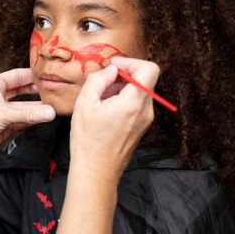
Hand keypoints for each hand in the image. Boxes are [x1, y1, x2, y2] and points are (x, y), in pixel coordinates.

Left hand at [0, 68, 55, 163]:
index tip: (50, 74)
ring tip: (55, 106)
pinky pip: (23, 121)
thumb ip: (27, 113)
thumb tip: (50, 112)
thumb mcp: (1, 113)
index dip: (32, 75)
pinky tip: (45, 117)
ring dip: (37, 108)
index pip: (17, 76)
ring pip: (24, 108)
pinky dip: (33, 120)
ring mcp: (2, 113)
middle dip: (38, 91)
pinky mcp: (5, 127)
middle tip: (55, 90)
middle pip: (22, 91)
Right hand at [70, 57, 159, 179]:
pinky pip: (136, 105)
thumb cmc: (89, 141)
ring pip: (139, 92)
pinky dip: (123, 100)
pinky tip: (105, 111)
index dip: (131, 62)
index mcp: (134, 102)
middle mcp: (145, 110)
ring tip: (101, 99)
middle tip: (102, 82)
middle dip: (123, 75)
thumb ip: (99, 79)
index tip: (113, 67)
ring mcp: (145, 120)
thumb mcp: (85, 103)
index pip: (149, 68)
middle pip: (143, 80)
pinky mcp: (141, 127)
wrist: (96, 171)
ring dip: (121, 89)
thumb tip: (110, 70)